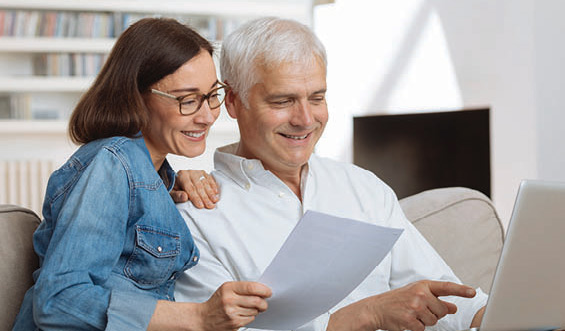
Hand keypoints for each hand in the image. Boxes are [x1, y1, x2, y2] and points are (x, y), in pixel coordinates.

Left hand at [171, 170, 218, 208]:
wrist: (175, 177)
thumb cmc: (173, 187)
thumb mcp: (170, 192)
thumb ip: (176, 196)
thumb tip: (184, 197)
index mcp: (181, 176)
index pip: (190, 188)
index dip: (196, 198)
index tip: (201, 206)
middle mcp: (190, 172)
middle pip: (199, 186)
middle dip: (205, 197)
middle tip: (210, 206)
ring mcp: (197, 171)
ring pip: (205, 182)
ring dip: (211, 192)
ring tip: (215, 200)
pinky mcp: (202, 172)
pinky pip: (209, 178)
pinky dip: (213, 185)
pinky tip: (216, 192)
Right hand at [199, 281, 271, 330]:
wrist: (203, 318)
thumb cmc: (217, 302)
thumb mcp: (226, 289)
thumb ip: (242, 288)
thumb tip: (262, 290)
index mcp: (228, 288)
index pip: (252, 287)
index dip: (264, 290)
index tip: (268, 292)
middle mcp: (230, 300)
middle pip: (256, 301)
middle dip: (264, 302)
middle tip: (264, 302)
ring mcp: (232, 313)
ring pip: (255, 311)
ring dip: (256, 310)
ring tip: (249, 308)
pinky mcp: (234, 324)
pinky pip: (250, 319)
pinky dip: (250, 317)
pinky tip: (243, 314)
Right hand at [328, 280, 476, 330]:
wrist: (377, 308)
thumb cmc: (397, 301)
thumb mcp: (416, 295)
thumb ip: (436, 300)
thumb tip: (453, 307)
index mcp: (423, 285)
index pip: (446, 287)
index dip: (461, 290)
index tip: (472, 292)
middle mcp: (420, 294)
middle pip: (442, 310)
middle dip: (434, 313)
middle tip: (419, 310)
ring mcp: (415, 306)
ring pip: (434, 321)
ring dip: (425, 321)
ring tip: (412, 314)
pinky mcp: (410, 319)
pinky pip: (423, 329)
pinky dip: (416, 328)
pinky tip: (407, 320)